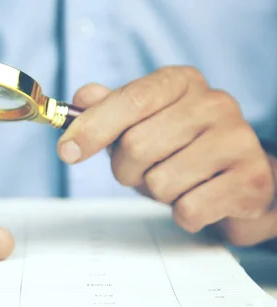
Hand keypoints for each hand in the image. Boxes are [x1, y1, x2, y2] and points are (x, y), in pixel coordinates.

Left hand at [58, 66, 276, 245]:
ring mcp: (238, 139)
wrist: (239, 179)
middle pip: (137, 146)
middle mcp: (214, 103)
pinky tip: (198, 199)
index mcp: (181, 82)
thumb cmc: (181, 150)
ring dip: (156, 193)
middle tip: (141, 172)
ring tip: (175, 182)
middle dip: (126, 170)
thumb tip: (83, 97)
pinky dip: (182, 214)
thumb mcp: (141, 125)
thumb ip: (110, 110)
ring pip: (160, 182)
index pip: (132, 99)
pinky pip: (188, 210)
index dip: (93, 127)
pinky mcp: (251, 180)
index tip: (66, 152)